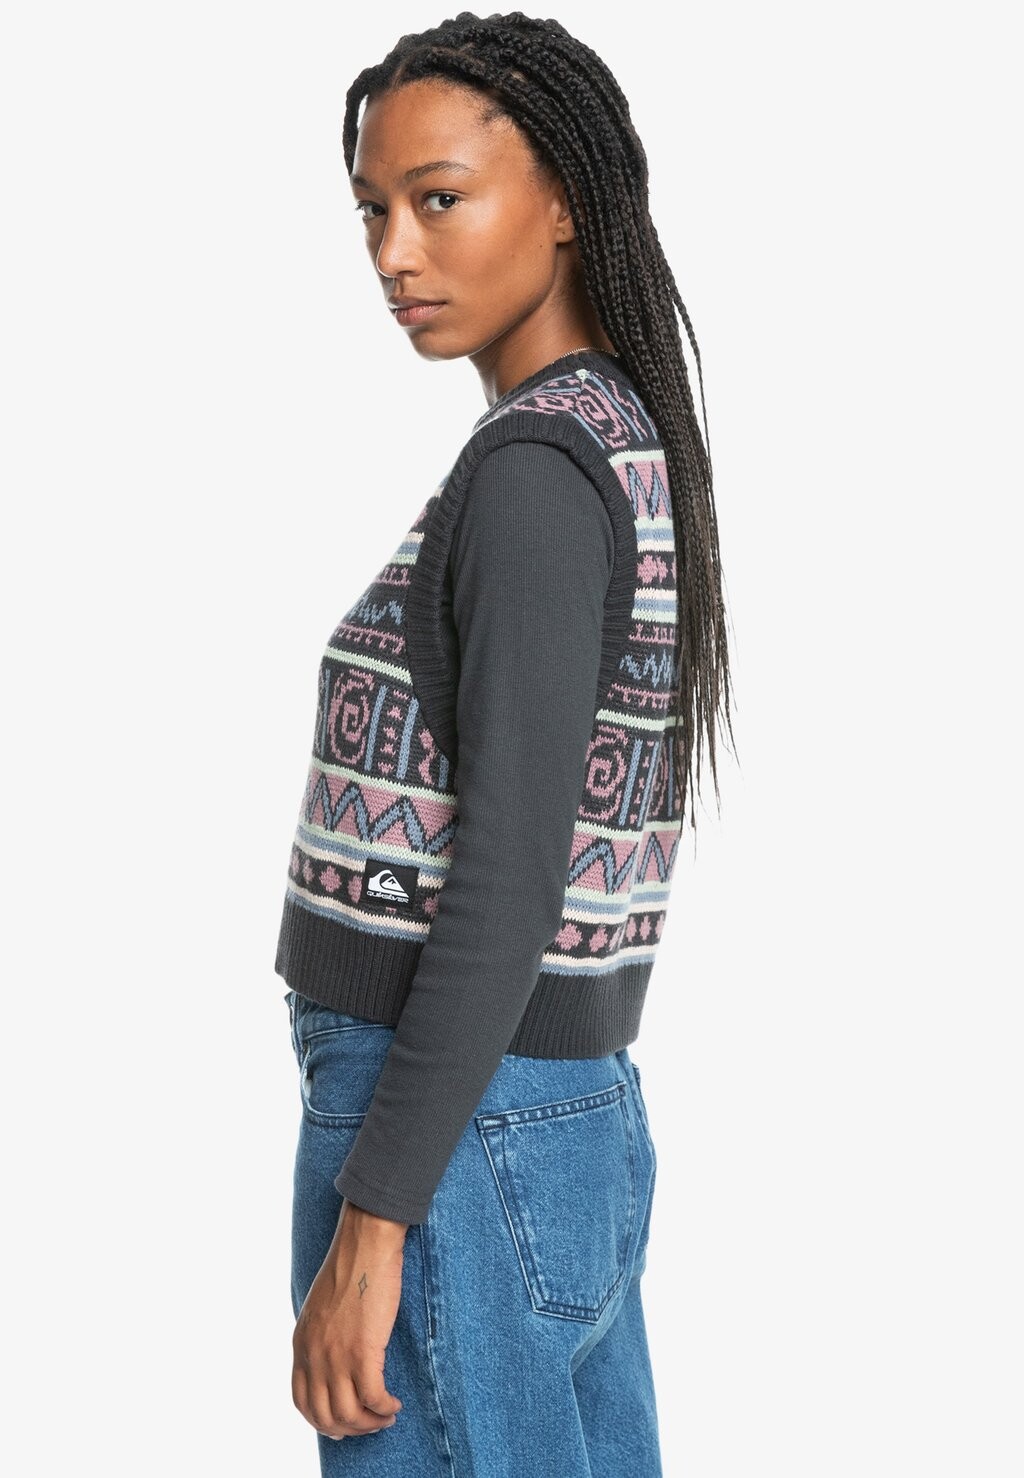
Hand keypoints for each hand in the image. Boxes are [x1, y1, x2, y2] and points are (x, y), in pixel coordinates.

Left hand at [291, 1201, 407, 1439]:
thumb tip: (334, 1360)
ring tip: (386, 1416)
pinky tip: (394, 1404)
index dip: (321, 1421)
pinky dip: (385, 1409)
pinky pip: (373, 1399)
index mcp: (301, 1344)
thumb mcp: (320, 1307)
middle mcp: (314, 1355)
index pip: (302, 1401)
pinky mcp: (363, 1352)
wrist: (365, 1243)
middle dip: (349, 1428)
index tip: (341, 1425)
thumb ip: (320, 1336)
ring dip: (370, 1423)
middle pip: (324, 1416)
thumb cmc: (351, 1267)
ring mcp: (336, 1356)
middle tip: (370, 1424)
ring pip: (349, 1414)